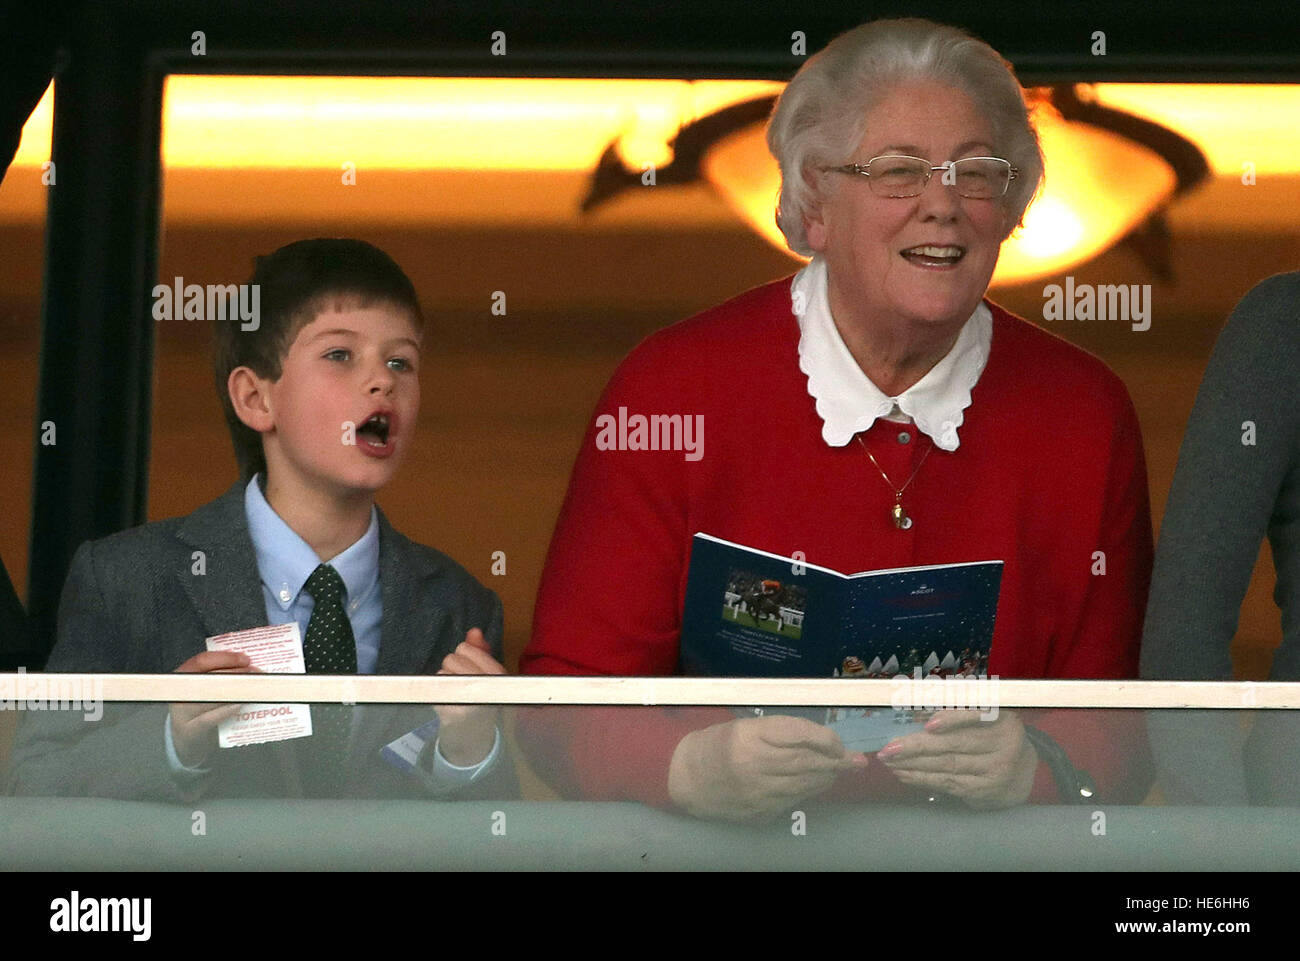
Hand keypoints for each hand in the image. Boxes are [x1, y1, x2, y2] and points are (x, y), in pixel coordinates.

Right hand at [169, 651, 260, 767]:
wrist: (184, 738)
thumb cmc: (198, 707)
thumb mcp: (202, 686)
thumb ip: (218, 674)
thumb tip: (246, 664)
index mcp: (181, 676)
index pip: (201, 661)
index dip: (226, 658)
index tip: (245, 659)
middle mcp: (178, 693)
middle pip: (210, 678)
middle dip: (238, 674)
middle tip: (256, 673)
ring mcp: (182, 713)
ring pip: (213, 697)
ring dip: (239, 690)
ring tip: (255, 688)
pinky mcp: (190, 730)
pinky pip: (211, 717)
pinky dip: (228, 709)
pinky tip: (241, 704)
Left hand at [433, 628, 505, 766]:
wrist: (474, 731)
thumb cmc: (480, 695)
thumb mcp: (487, 671)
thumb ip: (481, 649)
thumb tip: (474, 632)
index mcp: (497, 673)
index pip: (465, 648)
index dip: (464, 655)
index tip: (472, 667)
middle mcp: (486, 685)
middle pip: (451, 658)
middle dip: (454, 666)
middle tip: (463, 680)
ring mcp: (469, 700)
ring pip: (441, 672)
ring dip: (445, 679)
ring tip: (457, 691)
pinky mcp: (452, 712)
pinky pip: (434, 688)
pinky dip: (437, 692)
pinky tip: (448, 700)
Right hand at [667, 714, 868, 821]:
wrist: (686, 778)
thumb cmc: (718, 745)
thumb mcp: (745, 727)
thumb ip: (780, 732)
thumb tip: (822, 740)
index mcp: (748, 736)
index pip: (796, 734)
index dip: (824, 738)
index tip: (838, 741)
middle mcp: (753, 765)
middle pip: (805, 761)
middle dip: (835, 760)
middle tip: (856, 760)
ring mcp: (756, 792)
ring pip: (803, 784)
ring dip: (827, 777)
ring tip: (840, 770)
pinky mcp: (758, 812)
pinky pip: (793, 800)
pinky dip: (809, 790)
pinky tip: (817, 783)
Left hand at [876, 709, 1037, 808]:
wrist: (1024, 772)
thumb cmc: (995, 736)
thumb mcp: (987, 717)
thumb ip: (959, 712)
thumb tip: (917, 712)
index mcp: (1004, 720)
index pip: (977, 717)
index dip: (952, 720)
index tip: (929, 725)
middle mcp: (1004, 746)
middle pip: (955, 745)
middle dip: (917, 746)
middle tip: (890, 747)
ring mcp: (996, 772)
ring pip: (948, 766)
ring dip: (914, 764)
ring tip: (890, 760)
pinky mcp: (985, 791)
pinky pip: (948, 783)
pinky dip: (922, 778)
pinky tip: (904, 774)